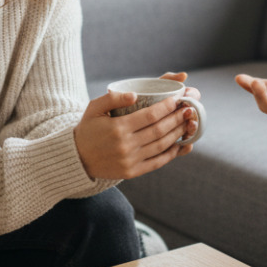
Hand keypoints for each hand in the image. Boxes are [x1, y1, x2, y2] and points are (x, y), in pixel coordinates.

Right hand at [74, 72, 200, 179]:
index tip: (178, 98)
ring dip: (178, 133)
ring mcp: (130, 160)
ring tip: (189, 123)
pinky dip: (172, 153)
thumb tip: (135, 94)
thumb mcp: (94, 108)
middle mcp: (125, 145)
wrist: (76, 158)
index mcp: (118, 128)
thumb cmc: (87, 129)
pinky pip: (157, 162)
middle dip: (178, 118)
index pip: (150, 115)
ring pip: (161, 145)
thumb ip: (113, 98)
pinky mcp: (132, 172)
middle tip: (190, 108)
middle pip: (159, 130)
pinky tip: (181, 144)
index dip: (167, 106)